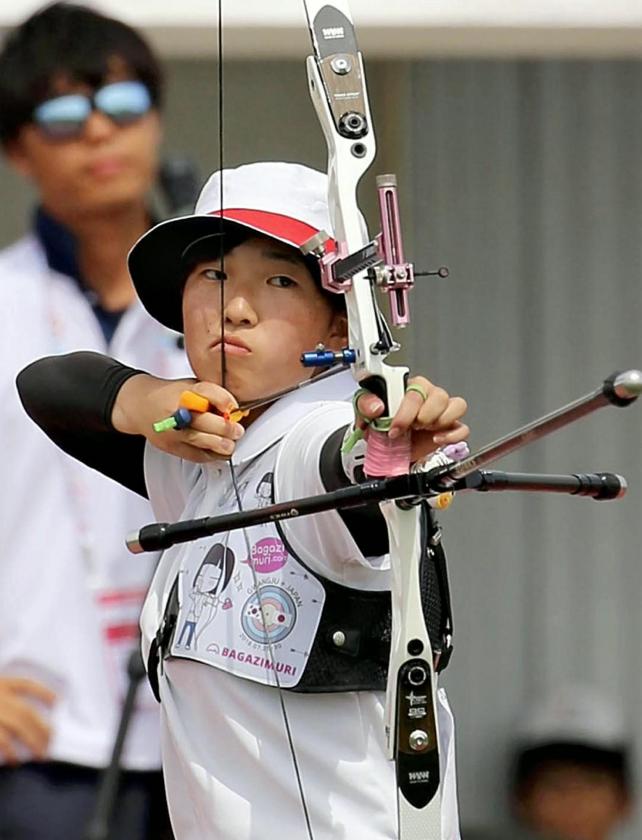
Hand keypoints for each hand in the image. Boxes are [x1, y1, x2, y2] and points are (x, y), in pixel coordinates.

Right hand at [0, 677, 55, 763]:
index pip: (26, 685)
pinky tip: (16, 760)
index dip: (43, 692)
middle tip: (52, 740)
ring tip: (41, 754)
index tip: (57, 700)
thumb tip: (27, 714)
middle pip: (26, 712)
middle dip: (42, 727)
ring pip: (18, 726)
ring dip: (32, 741)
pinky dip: (10, 751)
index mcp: (1, 684)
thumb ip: (4, 697)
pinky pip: (2, 741)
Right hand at [112, 375, 244, 462]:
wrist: (140, 405)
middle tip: (237, 430)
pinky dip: (211, 455)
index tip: (235, 408)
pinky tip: (219, 452)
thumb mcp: (191, 386)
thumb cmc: (169, 395)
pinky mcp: (171, 446)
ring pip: (201, 440)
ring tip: (230, 443)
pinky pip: (195, 455)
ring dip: (221, 444)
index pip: (208, 392)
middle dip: (226, 428)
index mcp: (184, 391)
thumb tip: (236, 410)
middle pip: (205, 420)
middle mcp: (177, 410)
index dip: (226, 401)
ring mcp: (173, 430)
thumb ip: (211, 396)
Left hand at [356, 375, 468, 462]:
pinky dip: (452, 435)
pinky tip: (437, 439)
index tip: (395, 427)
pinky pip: (463, 428)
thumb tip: (377, 406)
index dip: (406, 410)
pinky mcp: (450, 428)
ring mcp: (442, 411)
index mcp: (409, 387)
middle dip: (423, 416)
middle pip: (439, 395)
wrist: (389, 448)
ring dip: (440, 421)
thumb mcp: (366, 414)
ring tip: (425, 430)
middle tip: (411, 428)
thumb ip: (365, 404)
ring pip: (457, 405)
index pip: (416, 390)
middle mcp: (428, 395)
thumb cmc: (381, 425)